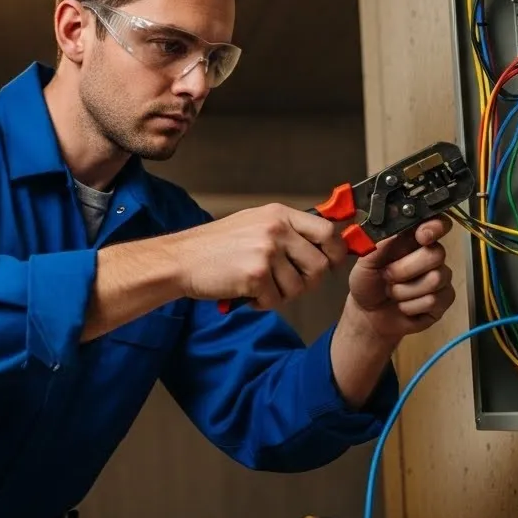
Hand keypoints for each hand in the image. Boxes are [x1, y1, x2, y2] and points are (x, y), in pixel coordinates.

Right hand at [171, 204, 348, 309]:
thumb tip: (325, 242)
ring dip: (281, 295)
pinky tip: (247, 294)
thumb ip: (287, 230)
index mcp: (279, 214)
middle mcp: (276, 230)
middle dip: (307, 282)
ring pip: (298, 287)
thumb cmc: (216, 245)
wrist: (182, 259)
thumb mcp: (254, 223)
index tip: (331, 263)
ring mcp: (266, 251)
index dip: (335, 252)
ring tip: (259, 287)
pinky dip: (262, 303)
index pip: (327, 231)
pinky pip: (276, 300)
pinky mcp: (255, 275)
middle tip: (286, 284)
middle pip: (319, 265)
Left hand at [345, 217, 455, 343]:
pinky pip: (435, 300)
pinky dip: (412, 306)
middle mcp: (430, 256)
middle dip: (406, 269)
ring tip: (392, 292)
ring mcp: (440, 278)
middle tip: (387, 276)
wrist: (368, 314)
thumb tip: (394, 227)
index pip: (436, 224)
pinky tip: (403, 306)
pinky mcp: (443, 300)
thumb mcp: (366, 261)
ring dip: (405, 290)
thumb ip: (381, 243)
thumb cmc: (368, 283)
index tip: (422, 236)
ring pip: (435, 279)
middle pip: (437, 254)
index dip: (435, 227)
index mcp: (412, 240)